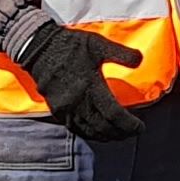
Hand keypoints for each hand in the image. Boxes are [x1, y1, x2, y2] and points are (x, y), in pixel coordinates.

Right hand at [18, 20, 144, 140]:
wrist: (39, 48)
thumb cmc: (71, 45)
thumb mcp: (98, 44)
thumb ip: (121, 53)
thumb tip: (140, 60)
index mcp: (91, 86)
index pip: (114, 114)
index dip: (129, 125)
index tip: (140, 127)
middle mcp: (78, 101)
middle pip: (103, 127)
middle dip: (121, 133)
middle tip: (132, 132)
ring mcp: (66, 108)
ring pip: (89, 131)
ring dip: (106, 136)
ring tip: (118, 134)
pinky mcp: (57, 110)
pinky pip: (75, 128)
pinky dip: (89, 134)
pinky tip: (97, 132)